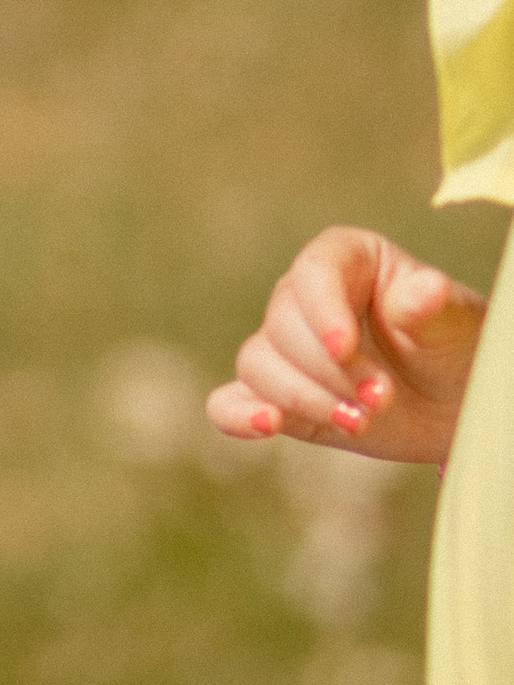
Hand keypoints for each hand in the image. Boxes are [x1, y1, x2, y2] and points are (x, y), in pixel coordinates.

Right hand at [209, 226, 485, 466]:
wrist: (452, 402)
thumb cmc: (455, 347)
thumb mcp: (456, 324)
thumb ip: (432, 308)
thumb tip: (423, 290)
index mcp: (347, 261)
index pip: (314, 274)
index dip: (322, 312)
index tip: (345, 349)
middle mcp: (306, 300)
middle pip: (283, 326)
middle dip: (330, 371)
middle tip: (382, 399)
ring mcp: (285, 350)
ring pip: (259, 365)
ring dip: (305, 399)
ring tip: (360, 423)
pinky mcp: (276, 397)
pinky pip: (229, 403)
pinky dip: (238, 415)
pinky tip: (267, 424)